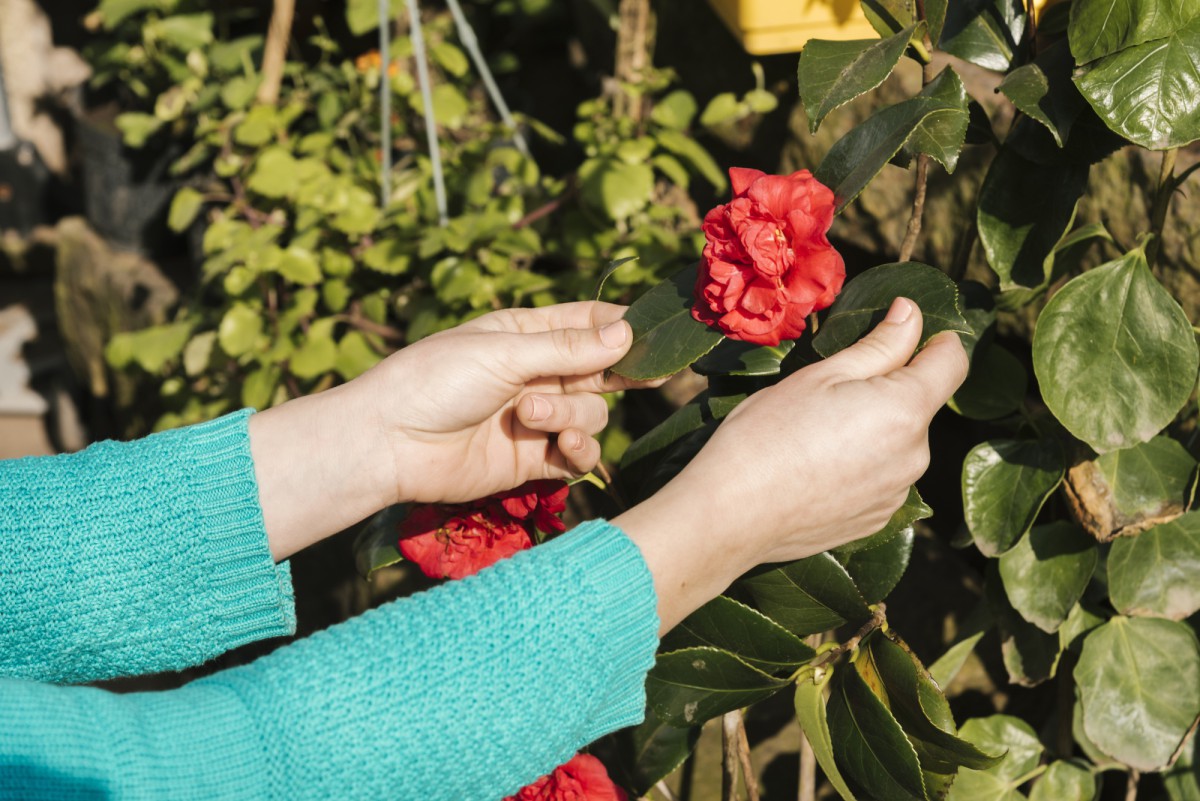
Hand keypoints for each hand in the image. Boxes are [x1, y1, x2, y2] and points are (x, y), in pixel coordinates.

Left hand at [354, 301, 659, 504]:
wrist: (391, 443)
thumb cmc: (436, 380)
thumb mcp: (504, 352)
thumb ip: (568, 348)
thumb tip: (627, 332)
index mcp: (525, 334)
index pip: (589, 322)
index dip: (624, 326)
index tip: (658, 333)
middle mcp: (537, 373)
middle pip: (602, 369)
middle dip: (621, 373)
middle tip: (652, 376)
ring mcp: (538, 418)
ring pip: (593, 412)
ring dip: (571, 412)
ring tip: (530, 414)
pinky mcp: (534, 461)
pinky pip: (579, 453)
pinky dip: (577, 448)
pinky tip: (563, 444)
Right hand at [615, 298, 968, 631]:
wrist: (732, 515)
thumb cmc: (767, 434)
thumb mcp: (821, 376)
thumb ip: (879, 345)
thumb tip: (911, 313)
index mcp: (905, 411)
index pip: (951, 362)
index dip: (935, 340)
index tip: (905, 332)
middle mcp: (915, 457)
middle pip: (918, 406)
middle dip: (887, 392)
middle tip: (829, 395)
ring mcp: (896, 494)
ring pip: (898, 444)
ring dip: (873, 432)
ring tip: (814, 439)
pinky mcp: (876, 521)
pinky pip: (881, 479)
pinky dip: (859, 468)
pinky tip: (815, 471)